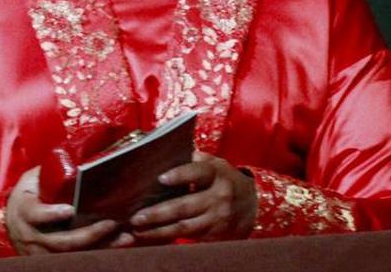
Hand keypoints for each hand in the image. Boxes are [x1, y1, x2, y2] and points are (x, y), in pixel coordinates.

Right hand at [6, 166, 127, 254]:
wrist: (11, 221)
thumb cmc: (27, 195)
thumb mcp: (31, 181)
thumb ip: (50, 173)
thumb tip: (79, 156)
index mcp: (24, 211)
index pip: (36, 214)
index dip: (52, 214)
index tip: (70, 209)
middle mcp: (31, 235)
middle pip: (60, 241)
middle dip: (88, 234)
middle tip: (110, 223)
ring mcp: (41, 251)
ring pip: (72, 254)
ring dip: (100, 246)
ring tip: (124, 238)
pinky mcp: (52, 259)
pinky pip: (78, 258)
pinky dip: (99, 251)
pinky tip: (118, 244)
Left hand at [129, 151, 256, 241]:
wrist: (254, 205)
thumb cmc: (224, 179)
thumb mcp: (215, 164)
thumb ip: (193, 159)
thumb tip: (162, 152)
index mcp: (217, 174)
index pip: (198, 172)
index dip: (180, 175)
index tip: (160, 178)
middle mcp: (218, 197)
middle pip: (185, 206)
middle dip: (159, 212)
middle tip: (136, 216)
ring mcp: (217, 218)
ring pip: (185, 227)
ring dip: (160, 230)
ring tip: (138, 229)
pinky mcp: (216, 234)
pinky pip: (190, 238)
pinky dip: (169, 238)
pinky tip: (152, 236)